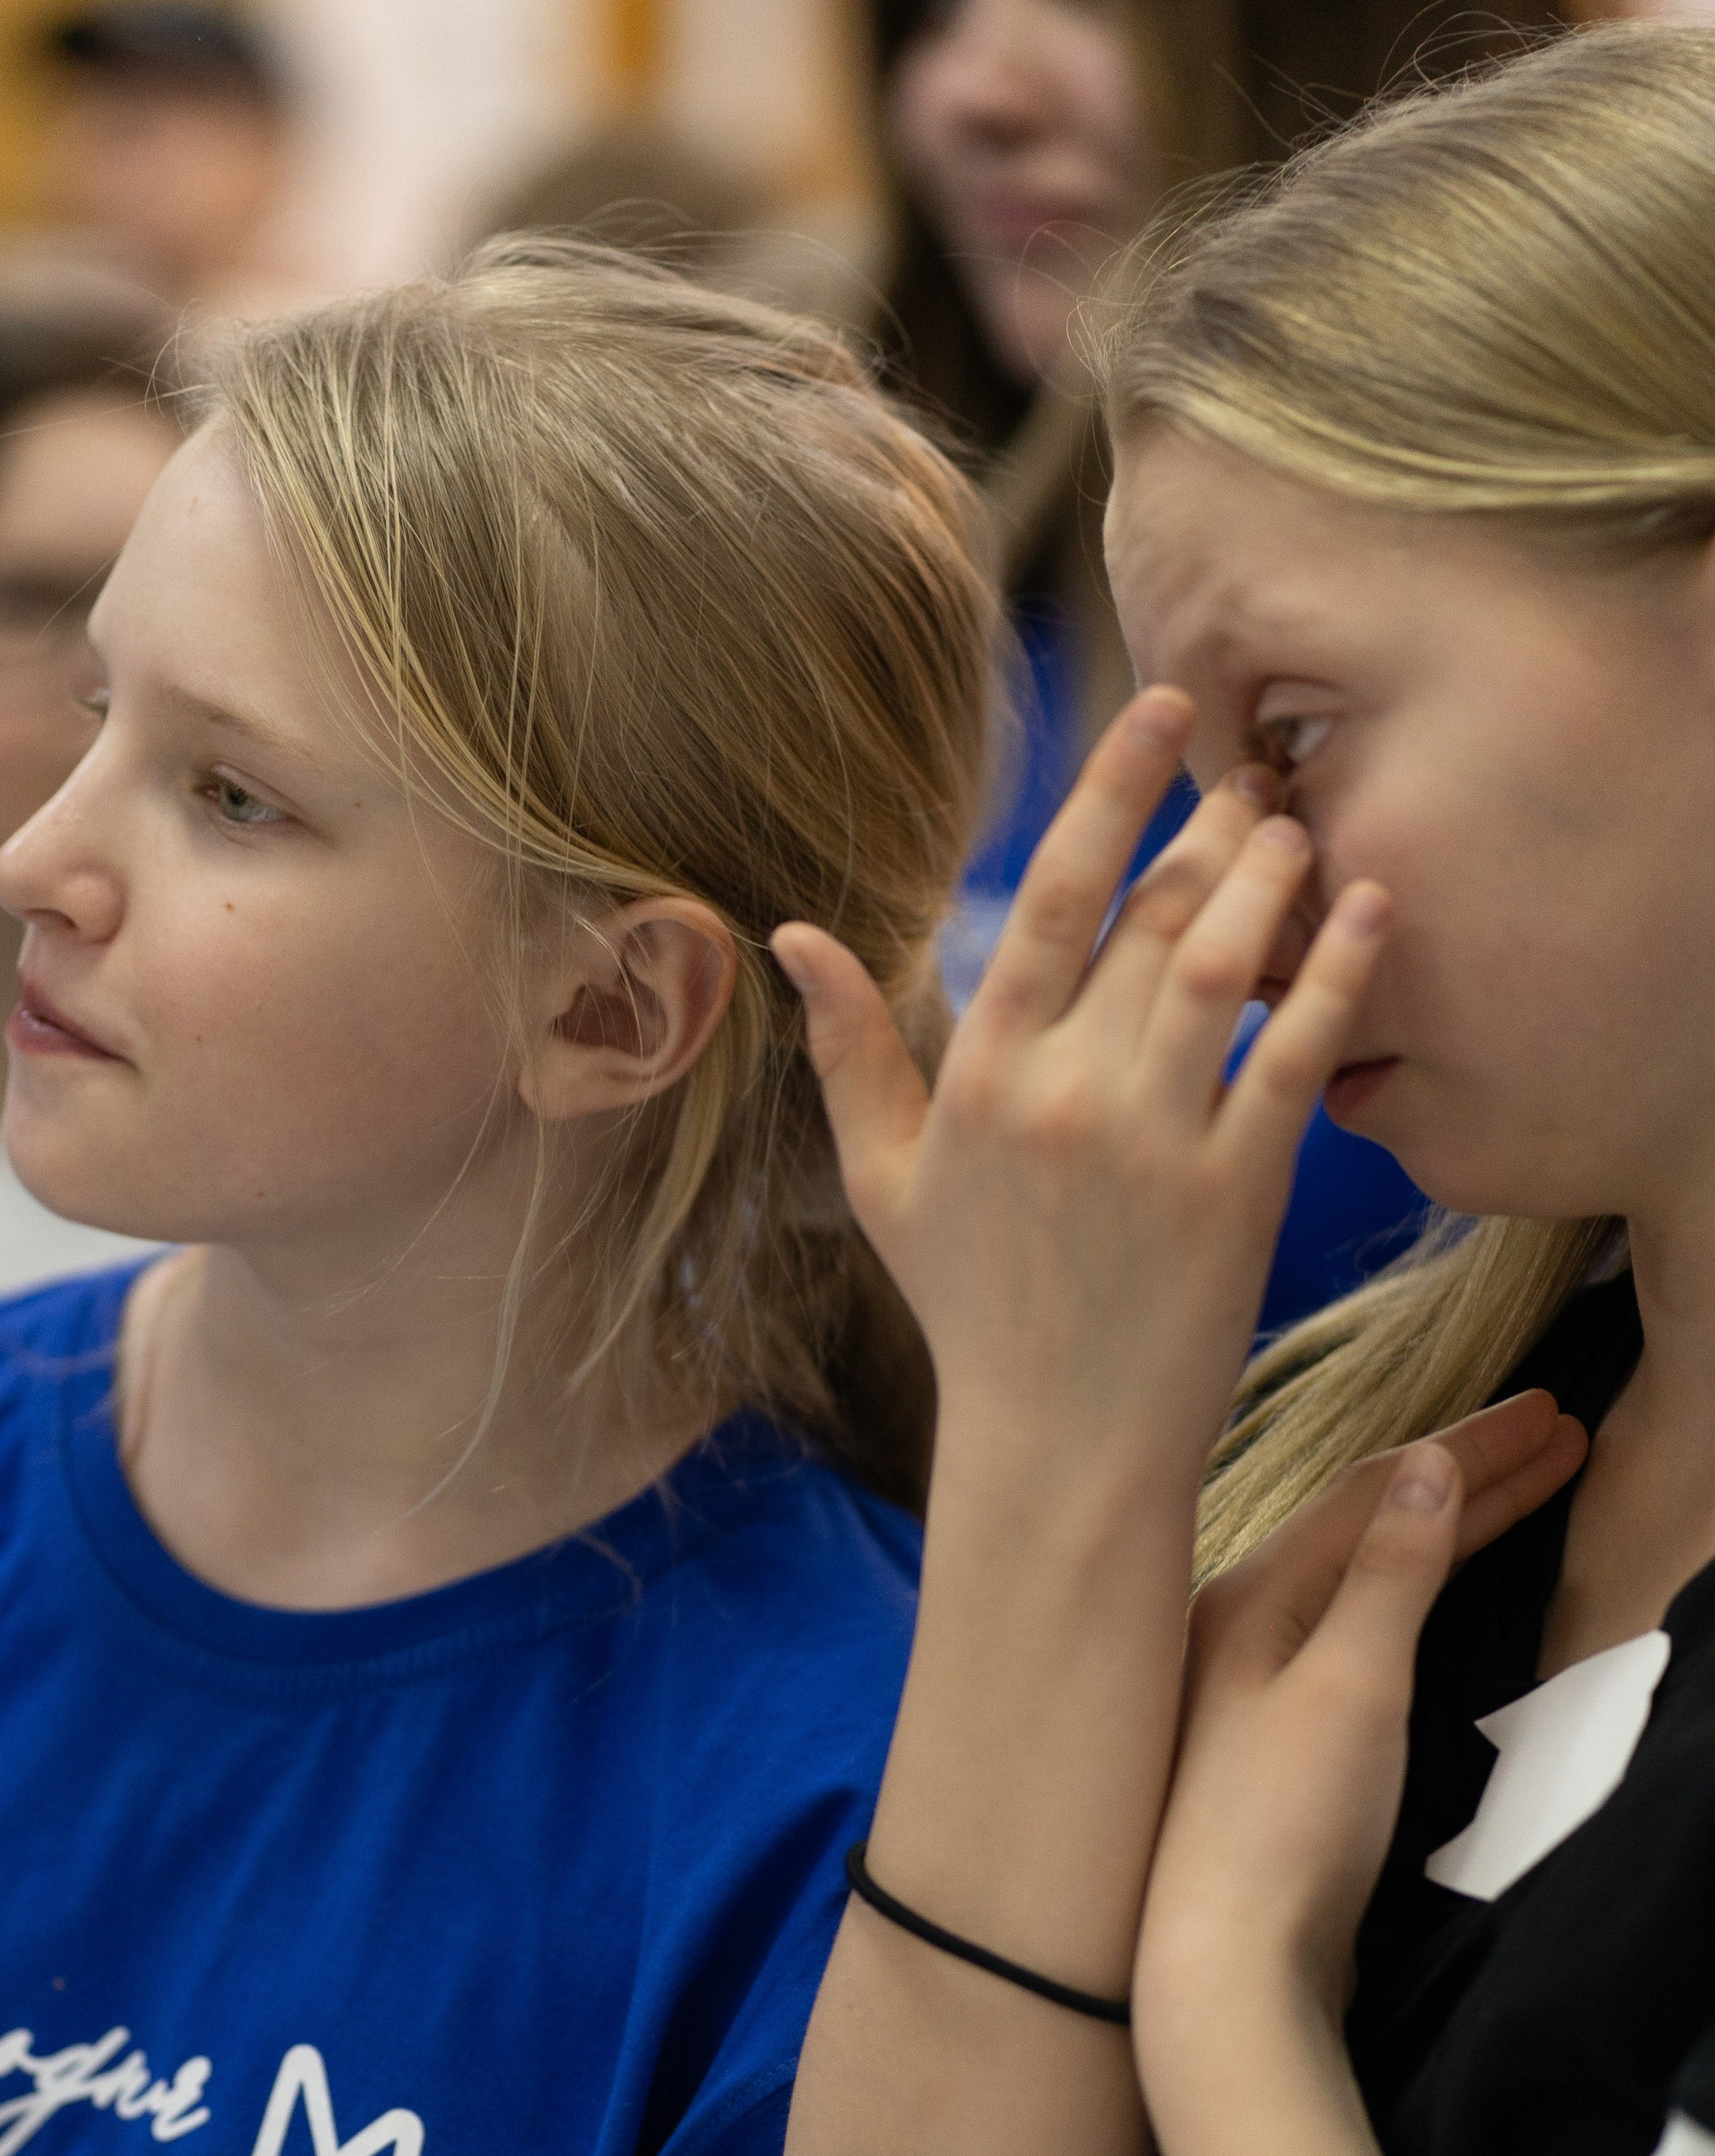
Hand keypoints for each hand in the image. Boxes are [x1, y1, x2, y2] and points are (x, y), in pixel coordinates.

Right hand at [773, 688, 1388, 1485]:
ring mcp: (1152, 1143)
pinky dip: (1336, 976)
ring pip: (1221, 968)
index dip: (1108, 792)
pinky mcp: (1236, 1192)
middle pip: (1148, 918)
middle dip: (1209, 824)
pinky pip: (1294, 1058)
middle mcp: (1063, 1096)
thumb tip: (786, 937)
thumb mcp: (883, 1181)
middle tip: (1257, 767)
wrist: (1059, 1444)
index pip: (1047, 899)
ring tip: (1300, 826)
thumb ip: (849, 1051)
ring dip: (1270, 881)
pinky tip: (1369, 913)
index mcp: (981, 1078)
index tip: (1160, 711)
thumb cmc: (973, 1309)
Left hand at [1133, 1392, 1587, 2044]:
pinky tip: (1438, 1591)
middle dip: (1469, 1478)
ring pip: (1364, 1577)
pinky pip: (1357, 1630)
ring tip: (1522, 1489)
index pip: (1377, 1493)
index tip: (1555, 1416)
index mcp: (1247, 1596)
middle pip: (1370, 1527)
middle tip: (1563, 1436)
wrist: (1225, 1971)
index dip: (1472, 1450)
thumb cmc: (1278, 1827)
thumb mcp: (1349, 1682)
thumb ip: (1391, 1572)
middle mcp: (1237, 1627)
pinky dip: (1416, 1592)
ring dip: (1446, 1531)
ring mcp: (1251, 1685)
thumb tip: (1429, 1465)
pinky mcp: (1275, 1744)